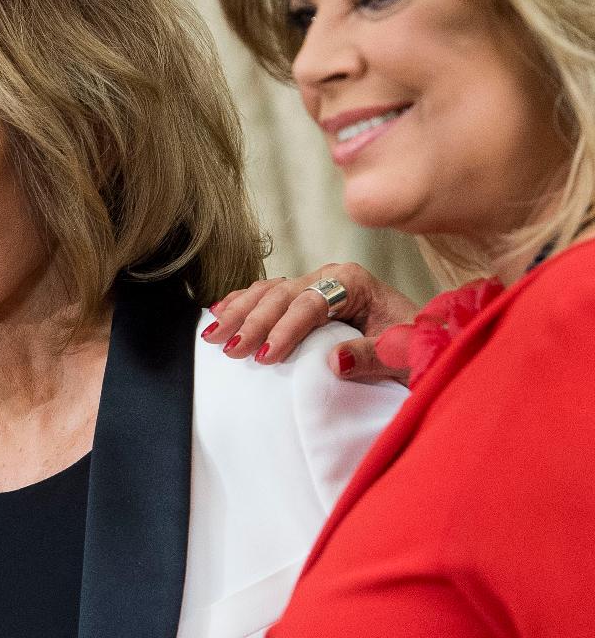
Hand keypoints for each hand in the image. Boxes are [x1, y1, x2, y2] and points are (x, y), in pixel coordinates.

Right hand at [200, 263, 418, 382]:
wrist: (424, 339)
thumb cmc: (414, 346)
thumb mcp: (403, 354)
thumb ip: (372, 356)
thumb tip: (333, 362)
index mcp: (354, 282)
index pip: (311, 303)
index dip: (286, 329)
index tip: (266, 357)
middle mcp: (331, 276)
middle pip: (282, 295)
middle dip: (252, 322)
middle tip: (229, 349)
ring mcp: (314, 283)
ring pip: (267, 291)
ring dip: (238, 312)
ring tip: (213, 335)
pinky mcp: (303, 296)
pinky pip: (266, 294)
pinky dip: (240, 302)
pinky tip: (218, 311)